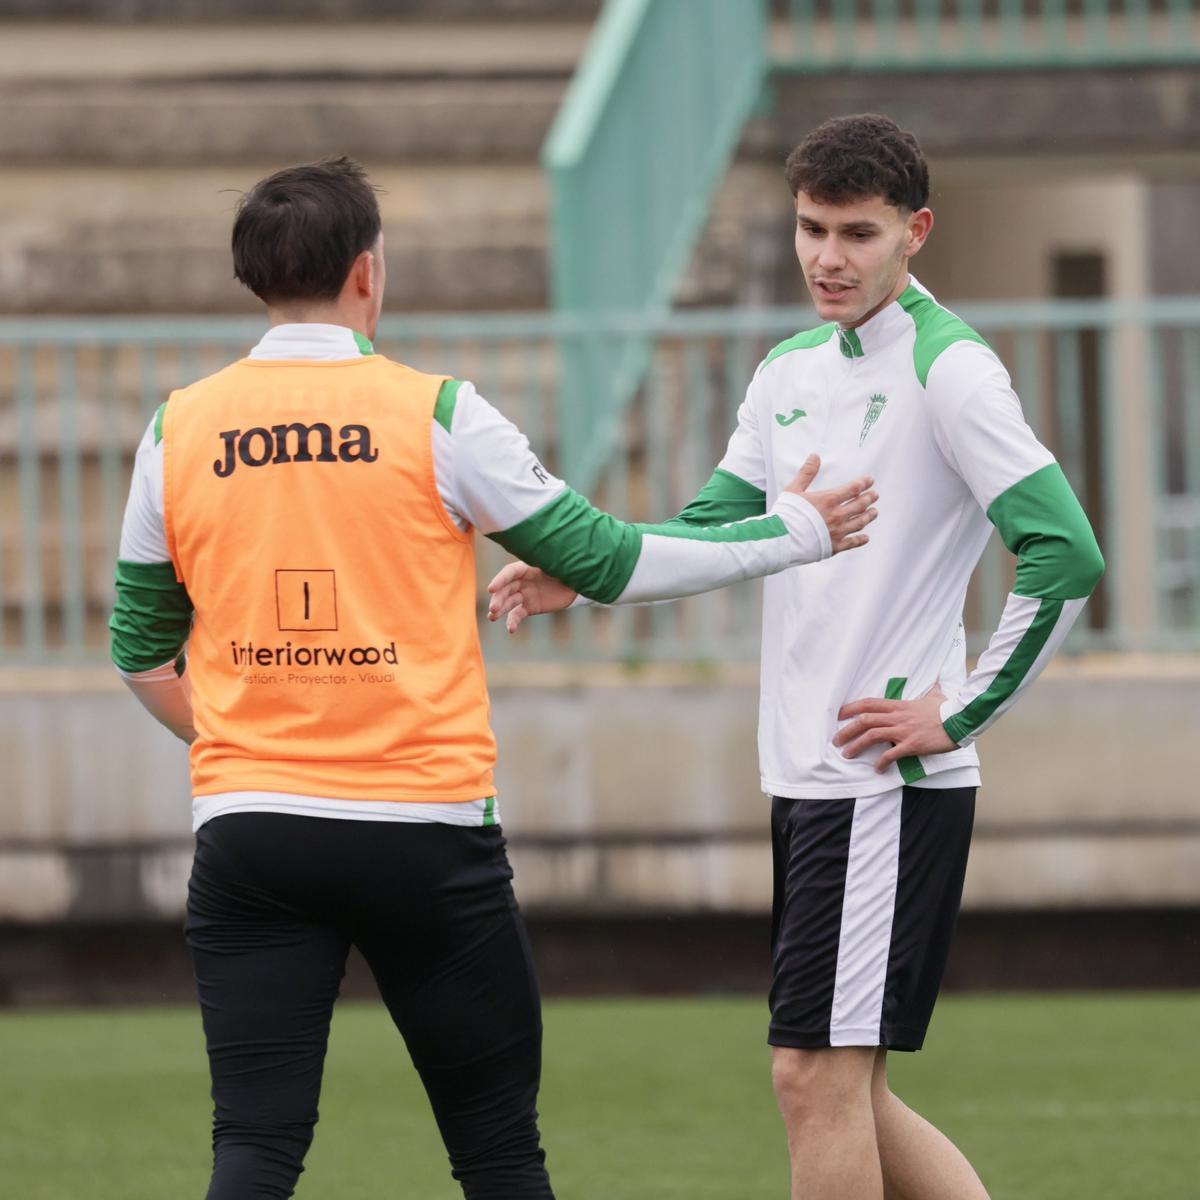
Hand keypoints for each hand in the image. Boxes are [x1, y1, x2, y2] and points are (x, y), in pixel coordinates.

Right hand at [487, 562, 575, 633]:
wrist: (576, 585)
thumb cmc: (566, 570)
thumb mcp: (557, 565)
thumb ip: (547, 564)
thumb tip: (543, 556)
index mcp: (526, 568)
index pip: (509, 573)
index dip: (500, 580)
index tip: (491, 588)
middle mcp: (522, 581)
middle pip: (505, 589)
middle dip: (498, 598)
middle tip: (493, 608)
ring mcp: (524, 595)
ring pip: (508, 602)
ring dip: (499, 610)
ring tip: (492, 617)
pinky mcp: (529, 607)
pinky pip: (517, 615)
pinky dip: (513, 622)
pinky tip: (511, 629)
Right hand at [785, 455, 877, 554]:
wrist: (782, 539)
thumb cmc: (786, 514)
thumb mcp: (794, 489)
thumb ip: (806, 473)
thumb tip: (815, 456)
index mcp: (829, 500)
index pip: (853, 489)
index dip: (863, 483)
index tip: (870, 480)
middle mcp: (837, 516)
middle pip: (860, 505)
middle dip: (869, 498)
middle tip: (875, 495)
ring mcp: (837, 532)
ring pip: (859, 523)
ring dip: (868, 517)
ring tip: (874, 512)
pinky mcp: (833, 546)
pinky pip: (851, 543)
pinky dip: (860, 540)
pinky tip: (866, 538)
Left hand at [834, 685, 957, 771]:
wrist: (960, 721)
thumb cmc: (947, 710)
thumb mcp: (937, 696)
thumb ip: (932, 690)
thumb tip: (938, 681)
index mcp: (899, 705)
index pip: (869, 704)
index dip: (851, 708)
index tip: (839, 715)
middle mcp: (897, 717)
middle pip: (864, 720)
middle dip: (846, 730)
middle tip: (836, 740)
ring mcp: (903, 730)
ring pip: (872, 736)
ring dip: (856, 746)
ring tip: (847, 755)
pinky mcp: (912, 745)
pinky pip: (891, 754)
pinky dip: (882, 762)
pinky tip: (877, 769)